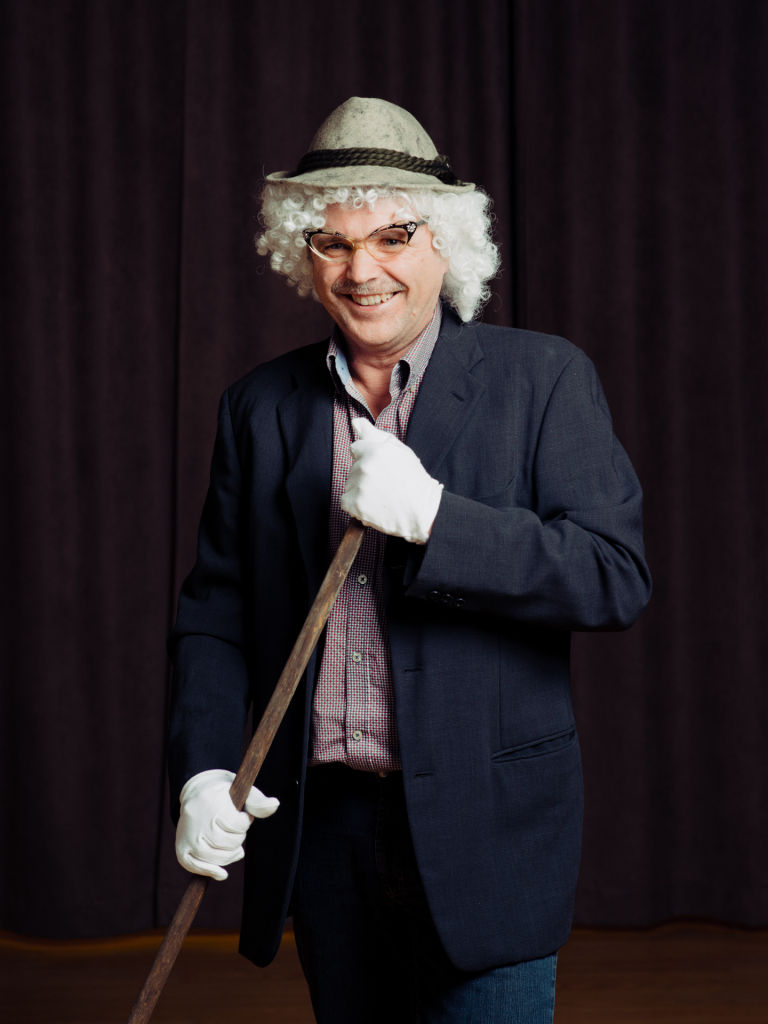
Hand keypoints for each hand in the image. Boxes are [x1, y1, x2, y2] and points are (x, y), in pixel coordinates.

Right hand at [175, 769, 278, 880]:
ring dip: (230, 854)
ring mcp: (186, 836)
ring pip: (216, 856)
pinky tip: (222, 874)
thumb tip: (275, 804)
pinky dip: (211, 871)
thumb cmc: (224, 793)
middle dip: (238, 838)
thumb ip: (258, 801)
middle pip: (228, 842)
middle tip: (236, 829)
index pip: (237, 824)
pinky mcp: (181, 848)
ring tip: (232, 843)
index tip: (243, 815)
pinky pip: (195, 867)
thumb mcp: (241, 790)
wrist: (197, 792)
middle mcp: (195, 820)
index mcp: (210, 801)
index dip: (245, 822)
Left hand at [340, 418, 442, 543]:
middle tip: (386, 483)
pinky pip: (345, 500)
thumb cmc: (414, 480)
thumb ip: (374, 435)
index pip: (356, 448)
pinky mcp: (355, 505)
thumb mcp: (399, 451)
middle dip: (365, 474)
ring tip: (381, 496)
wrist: (423, 512)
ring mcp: (359, 486)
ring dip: (360, 489)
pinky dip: (356, 505)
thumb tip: (355, 422)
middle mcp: (365, 466)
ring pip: (349, 484)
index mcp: (376, 450)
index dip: (369, 457)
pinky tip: (373, 505)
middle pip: (353, 467)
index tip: (382, 468)